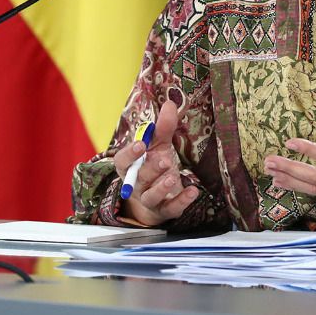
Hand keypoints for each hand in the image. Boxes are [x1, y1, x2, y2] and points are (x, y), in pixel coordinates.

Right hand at [112, 100, 198, 226]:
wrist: (157, 199)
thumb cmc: (153, 167)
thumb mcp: (158, 146)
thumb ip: (162, 128)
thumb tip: (170, 103)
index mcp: (130, 167)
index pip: (122, 161)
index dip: (130, 154)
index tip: (141, 144)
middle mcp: (136, 185)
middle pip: (138, 179)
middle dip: (149, 170)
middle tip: (163, 160)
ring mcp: (150, 200)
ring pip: (151, 197)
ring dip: (161, 187)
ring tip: (173, 177)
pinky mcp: (164, 210)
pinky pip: (171, 208)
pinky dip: (181, 201)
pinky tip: (193, 191)